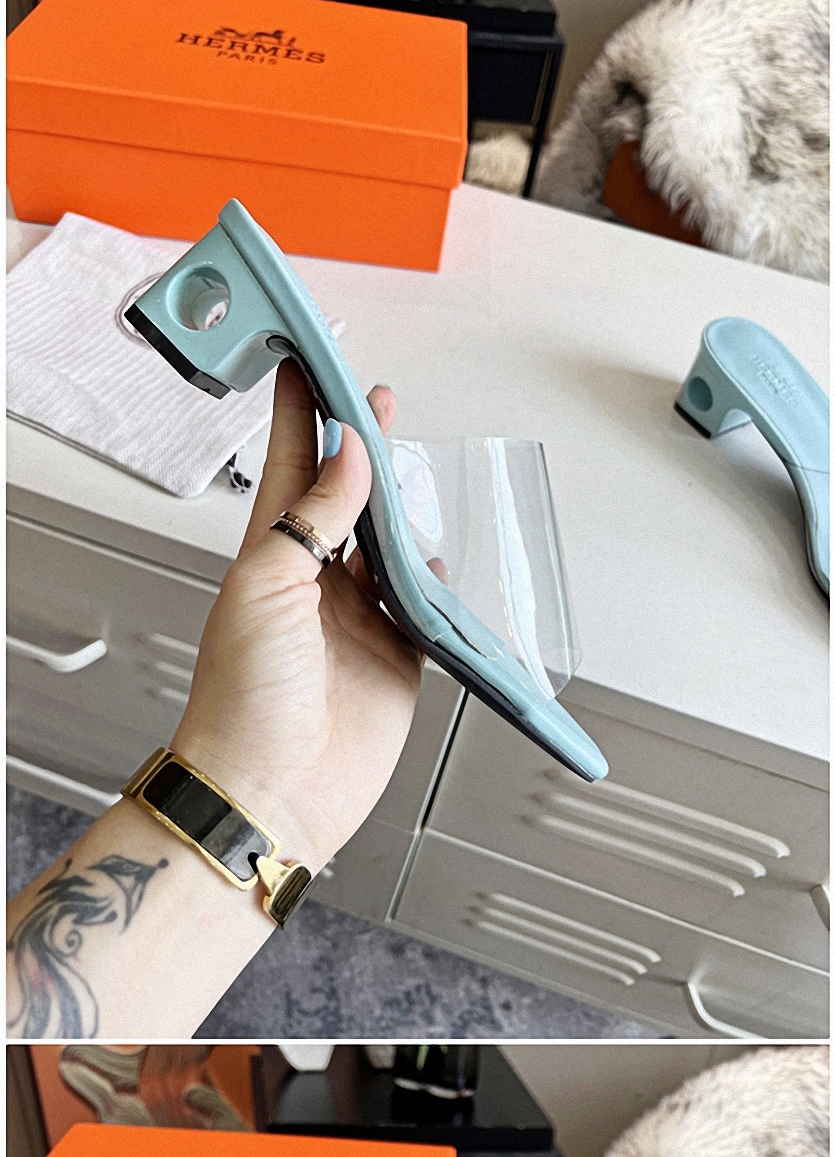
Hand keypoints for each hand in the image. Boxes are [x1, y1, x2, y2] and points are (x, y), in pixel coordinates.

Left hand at [173, 350, 420, 872]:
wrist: (268, 796)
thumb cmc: (240, 702)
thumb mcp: (265, 589)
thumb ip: (310, 518)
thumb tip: (347, 457)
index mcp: (269, 557)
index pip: (288, 465)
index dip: (300, 413)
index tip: (307, 360)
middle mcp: (312, 584)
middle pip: (344, 499)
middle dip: (361, 448)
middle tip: (376, 399)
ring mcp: (355, 623)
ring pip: (388, 548)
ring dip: (402, 507)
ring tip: (415, 466)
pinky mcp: (395, 663)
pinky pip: (423, 609)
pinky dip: (436, 581)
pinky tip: (442, 560)